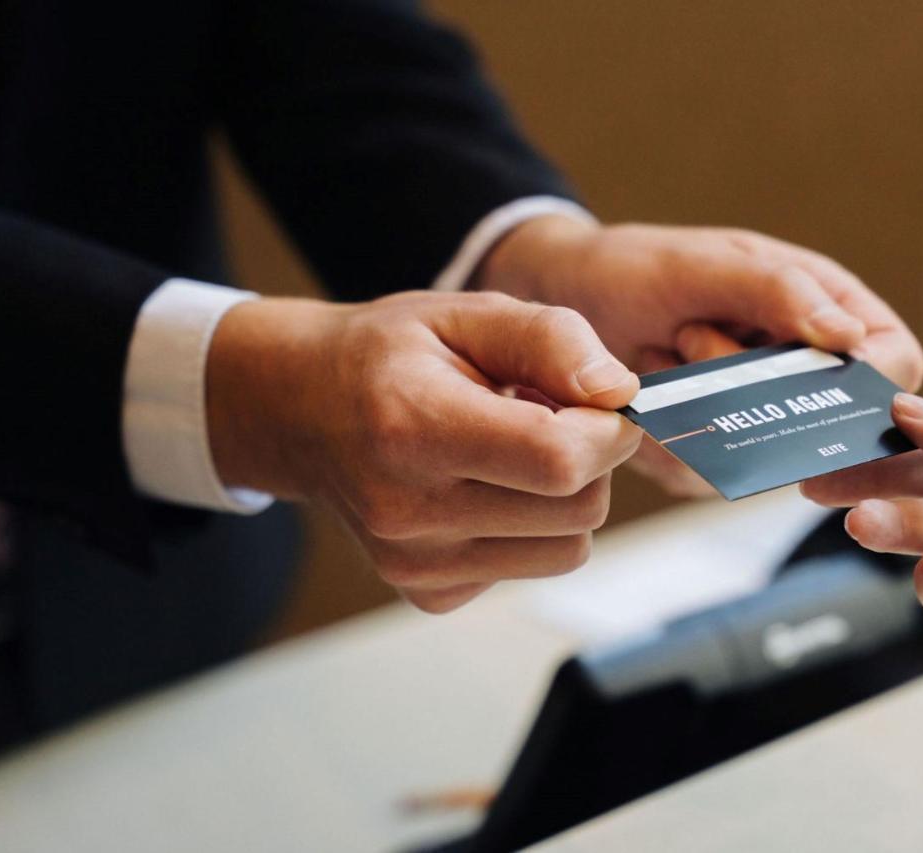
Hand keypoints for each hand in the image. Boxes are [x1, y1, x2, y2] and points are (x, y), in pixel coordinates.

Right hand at [206, 291, 642, 612]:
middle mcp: (408, 511)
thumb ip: (550, 340)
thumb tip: (620, 393)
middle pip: (577, 510)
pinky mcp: (428, 593)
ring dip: (564, 497)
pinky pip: (530, 568)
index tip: (599, 403)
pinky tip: (482, 486)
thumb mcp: (466, 313)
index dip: (607, 431)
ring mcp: (415, 564)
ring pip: (567, 549)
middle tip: (547, 416)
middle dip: (589, 459)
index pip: (558, 459)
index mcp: (413, 428)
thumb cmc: (388, 356)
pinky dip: (529, 529)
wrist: (301, 411)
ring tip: (512, 450)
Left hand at [479, 215, 922, 495]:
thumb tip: (848, 336)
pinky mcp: (712, 457)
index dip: (870, 382)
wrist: (561, 300)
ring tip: (663, 349)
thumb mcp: (706, 263)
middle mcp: (803, 368)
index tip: (810, 375)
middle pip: (835, 422)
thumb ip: (777, 291)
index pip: (894, 361)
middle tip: (690, 336)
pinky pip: (707, 474)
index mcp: (825, 307)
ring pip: (766, 454)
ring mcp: (759, 417)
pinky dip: (671, 437)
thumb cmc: (638, 266)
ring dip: (707, 409)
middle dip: (757, 388)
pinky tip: (647, 385)